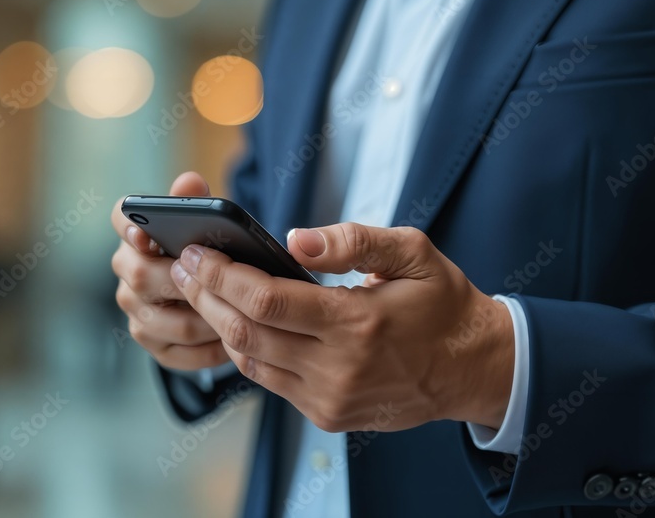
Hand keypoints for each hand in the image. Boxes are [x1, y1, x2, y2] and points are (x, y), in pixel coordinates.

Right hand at [111, 172, 228, 370]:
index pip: (120, 218)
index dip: (129, 227)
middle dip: (184, 282)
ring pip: (161, 321)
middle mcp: (127, 270)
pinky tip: (232, 345)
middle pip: (142, 276)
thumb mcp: (207, 223)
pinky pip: (174, 353)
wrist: (216, 290)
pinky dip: (206, 351)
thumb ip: (197, 202)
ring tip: (236, 317)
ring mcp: (135, 309)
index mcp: (137, 232)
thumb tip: (190, 182)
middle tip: (220, 284)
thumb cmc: (211, 249)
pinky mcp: (152, 342)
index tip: (145, 235)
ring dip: (201, 320)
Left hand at [169, 223, 514, 431]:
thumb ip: (353, 240)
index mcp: (358, 325)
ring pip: (250, 361)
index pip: (267, 302)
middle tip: (182, 266)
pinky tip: (234, 321)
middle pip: (245, 333)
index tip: (196, 253)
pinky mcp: (327, 415)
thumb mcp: (413, 253)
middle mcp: (338, 369)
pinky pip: (269, 381)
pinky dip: (245, 349)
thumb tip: (294, 239)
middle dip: (205, 296)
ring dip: (217, 324)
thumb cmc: (442, 304)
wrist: (471, 369)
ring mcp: (329, 399)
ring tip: (199, 289)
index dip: (222, 275)